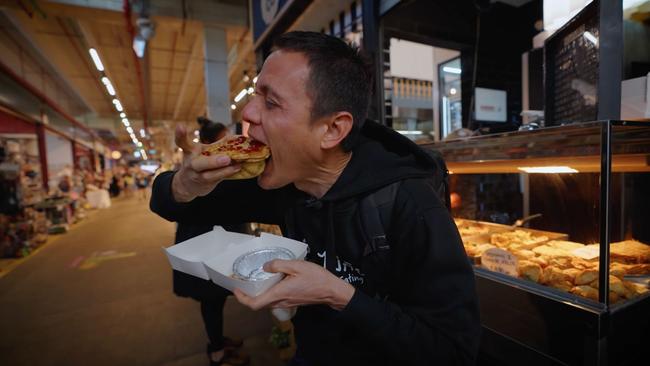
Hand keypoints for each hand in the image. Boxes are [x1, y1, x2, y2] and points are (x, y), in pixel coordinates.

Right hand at [171, 123, 240, 201]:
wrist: (187, 184)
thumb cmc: (199, 162)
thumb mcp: (202, 151)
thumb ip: (218, 145)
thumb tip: (238, 138)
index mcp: (189, 151)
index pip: (182, 142)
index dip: (180, 135)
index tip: (180, 126)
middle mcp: (191, 164)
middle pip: (199, 164)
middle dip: (213, 162)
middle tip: (226, 158)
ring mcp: (197, 176)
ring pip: (209, 175)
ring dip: (224, 171)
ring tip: (237, 165)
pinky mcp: (205, 184)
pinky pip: (217, 180)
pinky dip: (228, 174)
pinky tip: (237, 169)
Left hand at [234, 260, 354, 310]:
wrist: (331, 291)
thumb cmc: (316, 278)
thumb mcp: (296, 266)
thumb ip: (279, 265)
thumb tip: (265, 267)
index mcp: (279, 293)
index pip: (255, 304)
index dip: (242, 299)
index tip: (237, 290)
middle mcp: (280, 302)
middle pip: (259, 304)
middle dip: (248, 296)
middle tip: (244, 283)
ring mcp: (287, 304)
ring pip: (267, 303)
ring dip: (259, 295)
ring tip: (256, 281)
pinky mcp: (292, 302)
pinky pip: (276, 300)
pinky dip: (269, 293)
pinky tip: (273, 282)